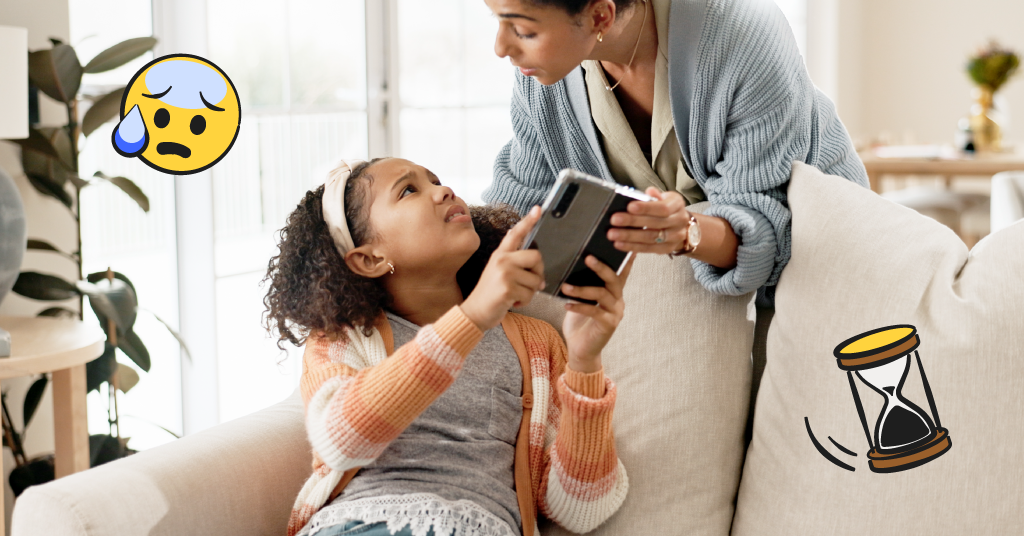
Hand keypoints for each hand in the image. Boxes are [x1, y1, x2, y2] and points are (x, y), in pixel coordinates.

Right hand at [461, 206, 544, 331]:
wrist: (475, 312)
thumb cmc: (490, 293)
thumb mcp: (497, 270)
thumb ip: (512, 259)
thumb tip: (530, 252)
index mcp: (500, 254)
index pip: (516, 233)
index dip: (529, 221)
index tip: (538, 209)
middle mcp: (502, 260)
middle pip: (536, 256)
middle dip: (538, 273)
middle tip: (530, 283)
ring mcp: (504, 273)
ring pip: (536, 280)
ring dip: (530, 292)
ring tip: (515, 295)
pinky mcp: (507, 288)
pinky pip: (530, 294)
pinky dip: (525, 302)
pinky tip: (513, 302)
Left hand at [560, 255, 633, 372]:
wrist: (581, 349)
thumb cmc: (580, 322)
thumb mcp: (581, 298)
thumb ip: (583, 283)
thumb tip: (571, 262)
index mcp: (613, 291)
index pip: (620, 271)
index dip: (624, 258)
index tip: (622, 243)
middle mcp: (618, 299)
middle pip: (614, 278)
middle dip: (601, 267)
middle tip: (588, 257)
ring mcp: (615, 312)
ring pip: (602, 294)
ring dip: (582, 289)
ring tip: (566, 286)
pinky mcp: (609, 324)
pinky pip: (595, 311)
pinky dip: (580, 306)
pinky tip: (566, 305)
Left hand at [607, 187, 690, 254]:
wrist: (681, 226)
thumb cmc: (666, 208)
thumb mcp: (663, 198)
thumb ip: (654, 196)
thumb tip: (648, 192)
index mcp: (677, 205)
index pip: (662, 208)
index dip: (646, 208)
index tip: (629, 206)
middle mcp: (678, 221)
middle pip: (654, 223)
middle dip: (632, 221)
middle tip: (614, 220)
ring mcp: (674, 237)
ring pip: (650, 238)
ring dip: (629, 236)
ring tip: (613, 234)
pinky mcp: (667, 249)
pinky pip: (648, 249)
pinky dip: (632, 246)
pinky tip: (619, 244)